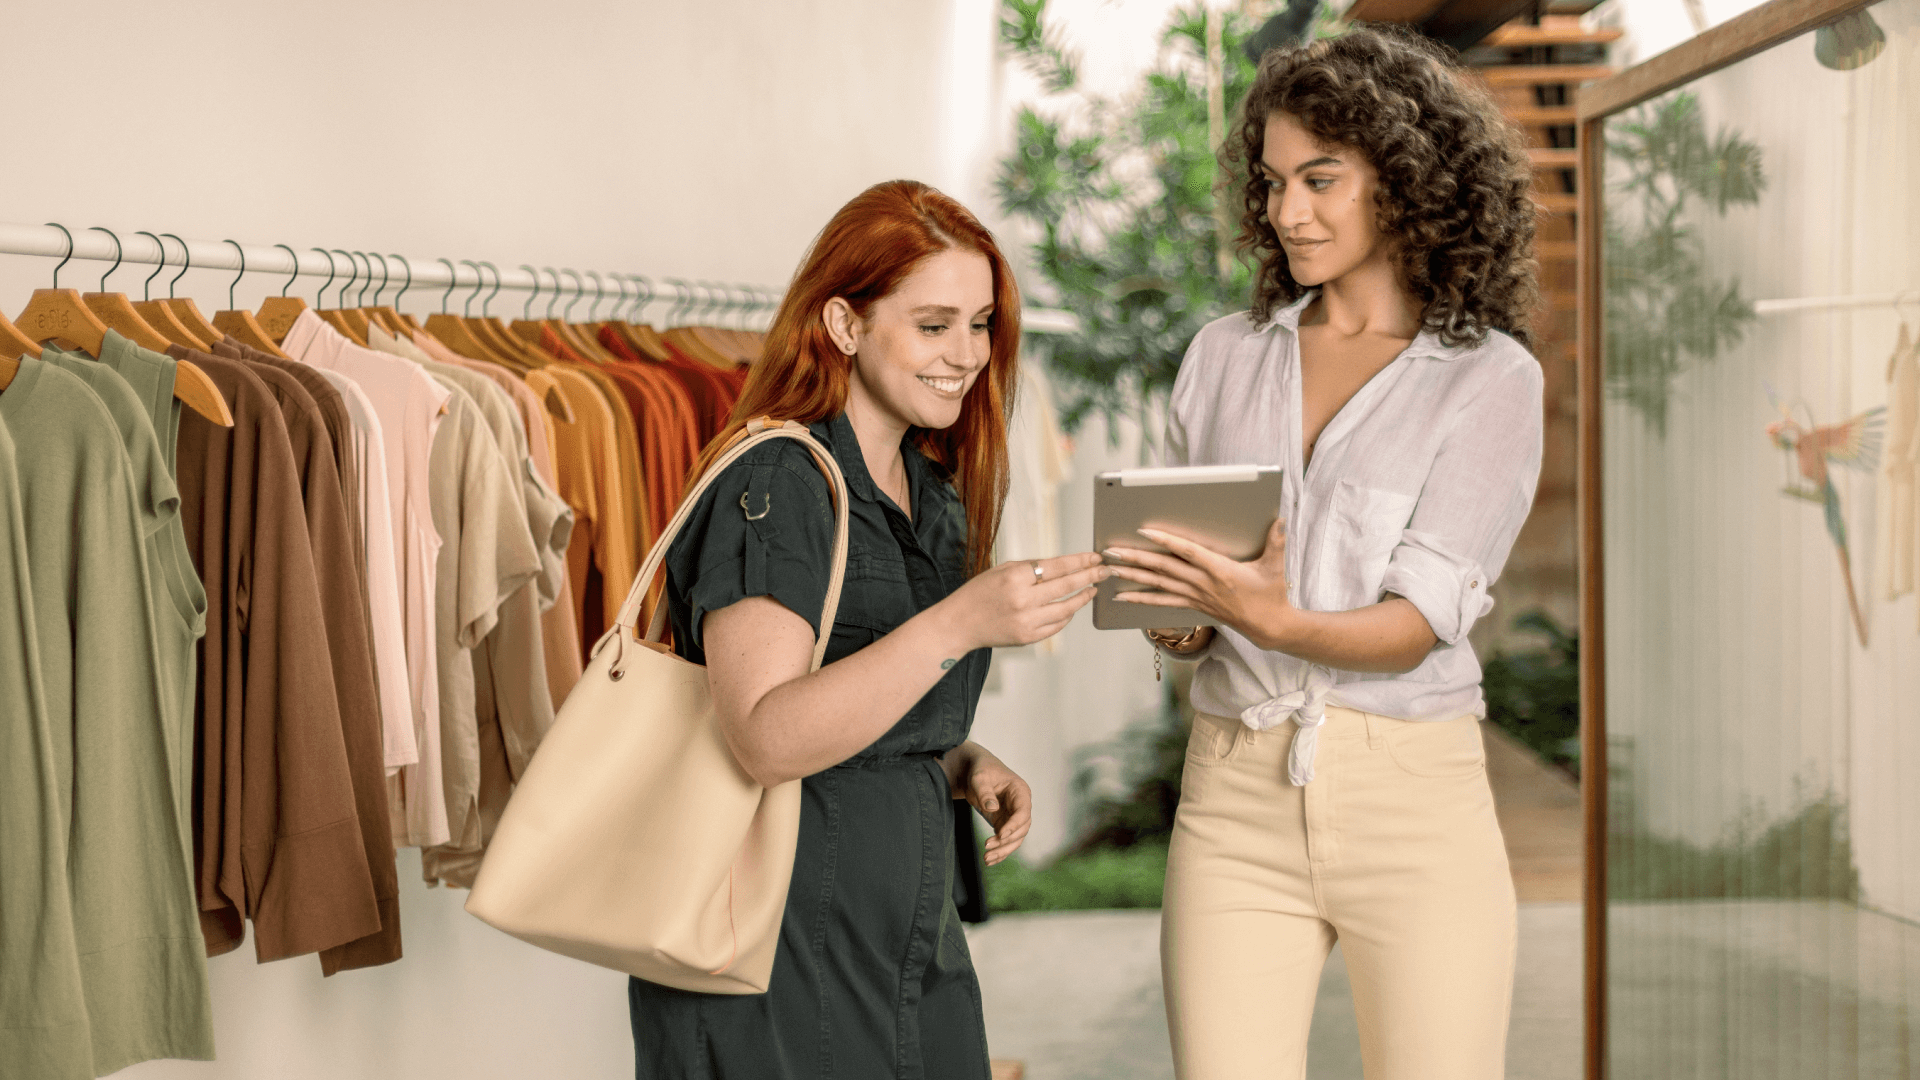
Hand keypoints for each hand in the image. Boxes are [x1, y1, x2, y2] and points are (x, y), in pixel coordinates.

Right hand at [937, 552, 1108, 650]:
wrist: (959, 623)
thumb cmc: (980, 592)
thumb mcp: (1001, 570)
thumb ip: (1031, 568)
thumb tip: (1064, 566)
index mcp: (1015, 577)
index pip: (1058, 567)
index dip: (1080, 561)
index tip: (1095, 558)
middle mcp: (1022, 599)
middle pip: (1067, 586)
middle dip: (1090, 576)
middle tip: (1106, 571)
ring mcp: (1026, 621)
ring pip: (1067, 608)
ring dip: (1083, 597)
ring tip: (1093, 590)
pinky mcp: (1028, 637)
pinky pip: (1057, 625)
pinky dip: (1067, 615)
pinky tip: (1072, 607)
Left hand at [946, 744, 1031, 865]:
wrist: (972, 770)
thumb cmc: (979, 769)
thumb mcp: (979, 777)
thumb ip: (984, 791)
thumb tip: (992, 808)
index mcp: (1020, 791)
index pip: (1023, 812)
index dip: (1014, 825)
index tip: (1000, 834)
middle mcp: (1020, 805)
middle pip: (1021, 829)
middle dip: (1007, 841)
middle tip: (988, 846)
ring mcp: (1013, 816)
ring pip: (1015, 838)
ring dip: (1003, 850)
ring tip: (987, 858)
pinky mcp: (1004, 823)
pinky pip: (1006, 840)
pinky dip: (999, 851)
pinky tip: (989, 860)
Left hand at [1108, 519, 1293, 650]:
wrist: (1268, 626)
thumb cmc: (1270, 594)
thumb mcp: (1275, 567)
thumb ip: (1276, 542)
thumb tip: (1280, 519)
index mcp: (1219, 570)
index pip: (1187, 552)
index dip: (1165, 540)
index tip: (1144, 530)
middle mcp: (1202, 584)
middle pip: (1163, 568)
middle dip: (1135, 558)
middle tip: (1111, 551)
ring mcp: (1195, 596)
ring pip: (1158, 585)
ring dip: (1132, 577)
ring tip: (1110, 571)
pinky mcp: (1193, 605)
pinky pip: (1162, 602)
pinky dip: (1142, 598)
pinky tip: (1123, 596)